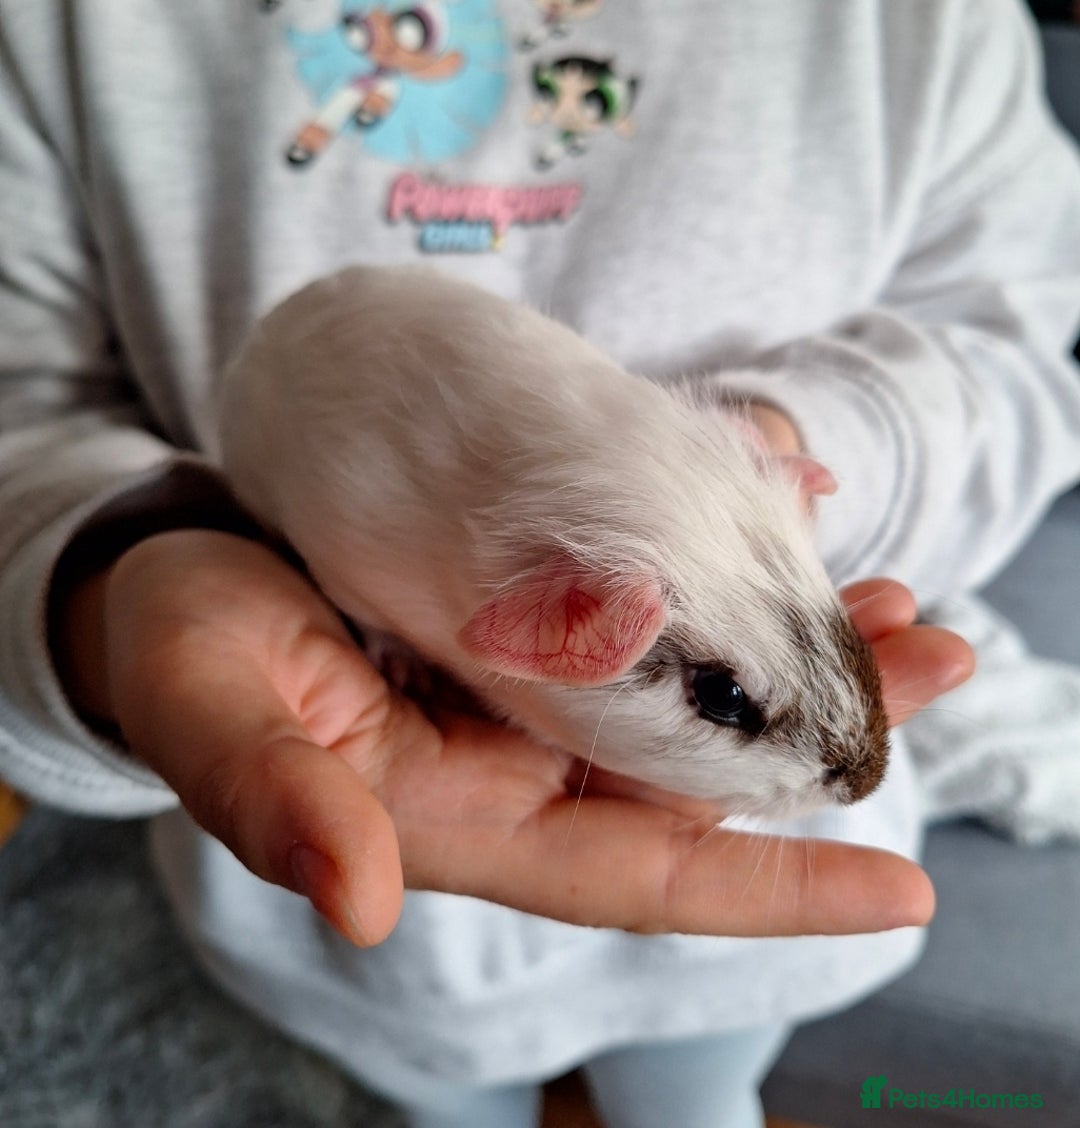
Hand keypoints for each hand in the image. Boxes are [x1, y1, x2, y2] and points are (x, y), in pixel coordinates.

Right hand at [59, 530, 970, 946]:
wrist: (175, 573)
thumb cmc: (184, 652)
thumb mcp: (211, 714)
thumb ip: (276, 801)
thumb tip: (358, 897)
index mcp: (464, 815)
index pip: (639, 876)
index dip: (769, 887)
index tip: (903, 886)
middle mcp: (522, 760)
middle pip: (702, 770)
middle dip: (827, 728)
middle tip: (936, 653)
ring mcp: (533, 684)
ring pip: (694, 688)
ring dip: (799, 648)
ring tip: (897, 601)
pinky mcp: (525, 611)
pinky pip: (650, 609)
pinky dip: (722, 574)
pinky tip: (782, 521)